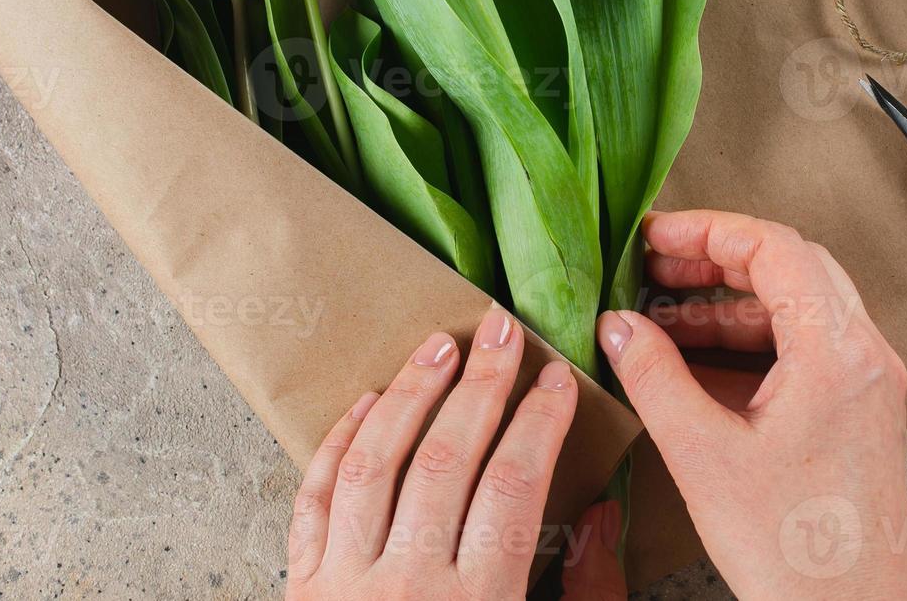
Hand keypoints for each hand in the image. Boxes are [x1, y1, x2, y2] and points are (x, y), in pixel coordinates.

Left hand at [285, 308, 578, 600]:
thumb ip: (587, 588)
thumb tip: (602, 513)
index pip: (514, 485)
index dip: (540, 422)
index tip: (556, 380)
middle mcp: (410, 587)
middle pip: (446, 459)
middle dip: (481, 384)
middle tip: (501, 331)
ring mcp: (347, 585)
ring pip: (374, 466)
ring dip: (410, 396)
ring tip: (438, 348)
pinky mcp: (304, 589)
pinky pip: (316, 502)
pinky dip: (338, 444)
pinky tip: (366, 402)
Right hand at [596, 210, 906, 600]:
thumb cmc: (793, 553)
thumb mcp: (702, 454)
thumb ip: (654, 376)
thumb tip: (620, 326)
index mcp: (836, 354)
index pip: (775, 249)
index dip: (708, 231)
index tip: (658, 234)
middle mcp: (865, 356)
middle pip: (792, 266)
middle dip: (717, 259)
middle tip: (658, 264)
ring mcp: (868, 382)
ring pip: (799, 304)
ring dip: (730, 303)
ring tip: (664, 315)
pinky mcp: (860, 408)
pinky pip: (806, 346)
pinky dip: (753, 340)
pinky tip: (698, 357)